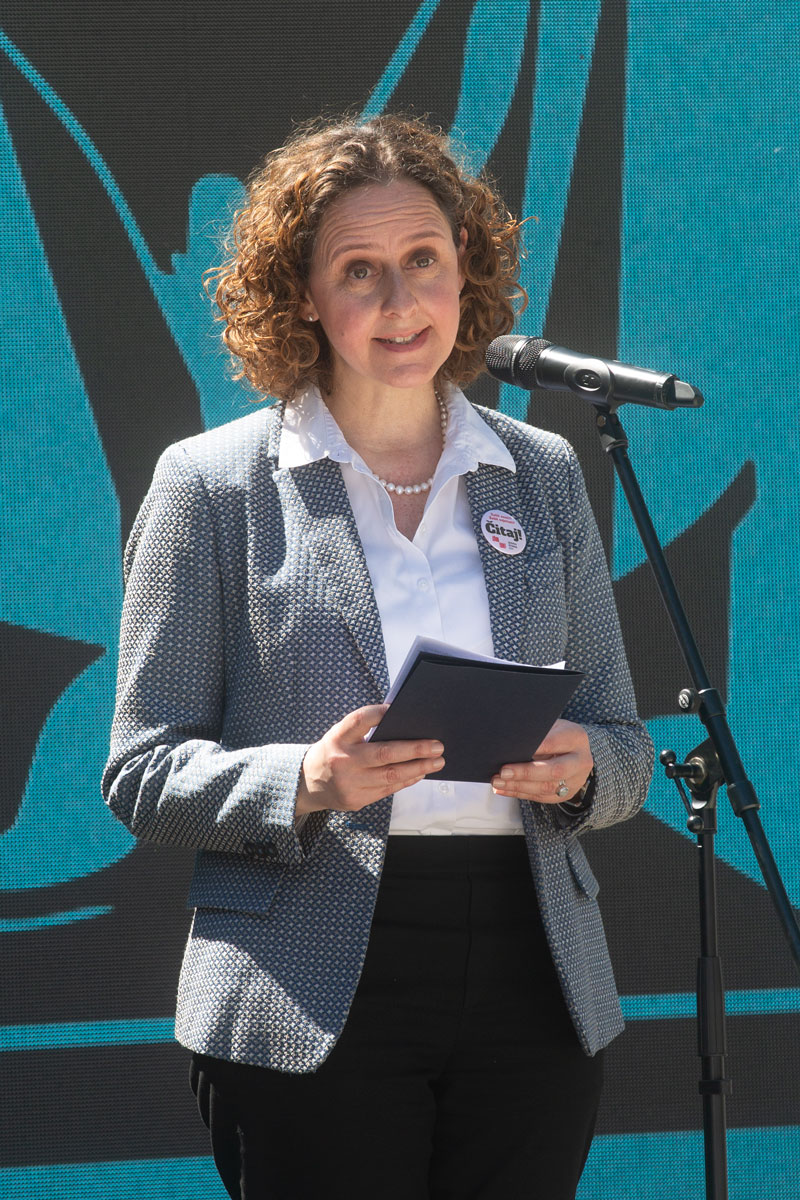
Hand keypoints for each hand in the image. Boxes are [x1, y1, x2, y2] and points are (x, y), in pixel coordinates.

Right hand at [296, 704, 445, 814]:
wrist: (308, 783)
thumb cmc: (334, 752)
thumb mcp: (341, 735)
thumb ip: (365, 728)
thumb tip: (404, 722)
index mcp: (337, 738)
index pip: (359, 720)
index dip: (379, 713)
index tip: (399, 709)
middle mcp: (342, 760)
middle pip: (383, 753)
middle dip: (415, 749)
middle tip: (437, 746)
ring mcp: (348, 783)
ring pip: (390, 775)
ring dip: (418, 768)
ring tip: (436, 761)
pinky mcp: (355, 800)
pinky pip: (387, 790)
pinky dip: (406, 780)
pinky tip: (419, 773)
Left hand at [490, 718, 592, 805]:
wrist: (574, 751)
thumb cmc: (556, 735)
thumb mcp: (550, 726)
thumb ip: (535, 732)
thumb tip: (508, 740)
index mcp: (576, 738)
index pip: (554, 743)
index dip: (535, 747)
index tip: (514, 749)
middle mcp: (580, 761)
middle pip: (554, 770)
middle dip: (525, 772)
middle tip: (503, 771)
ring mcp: (575, 780)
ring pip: (546, 788)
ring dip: (518, 786)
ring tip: (497, 781)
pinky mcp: (565, 794)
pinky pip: (541, 797)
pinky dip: (519, 793)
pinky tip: (503, 789)